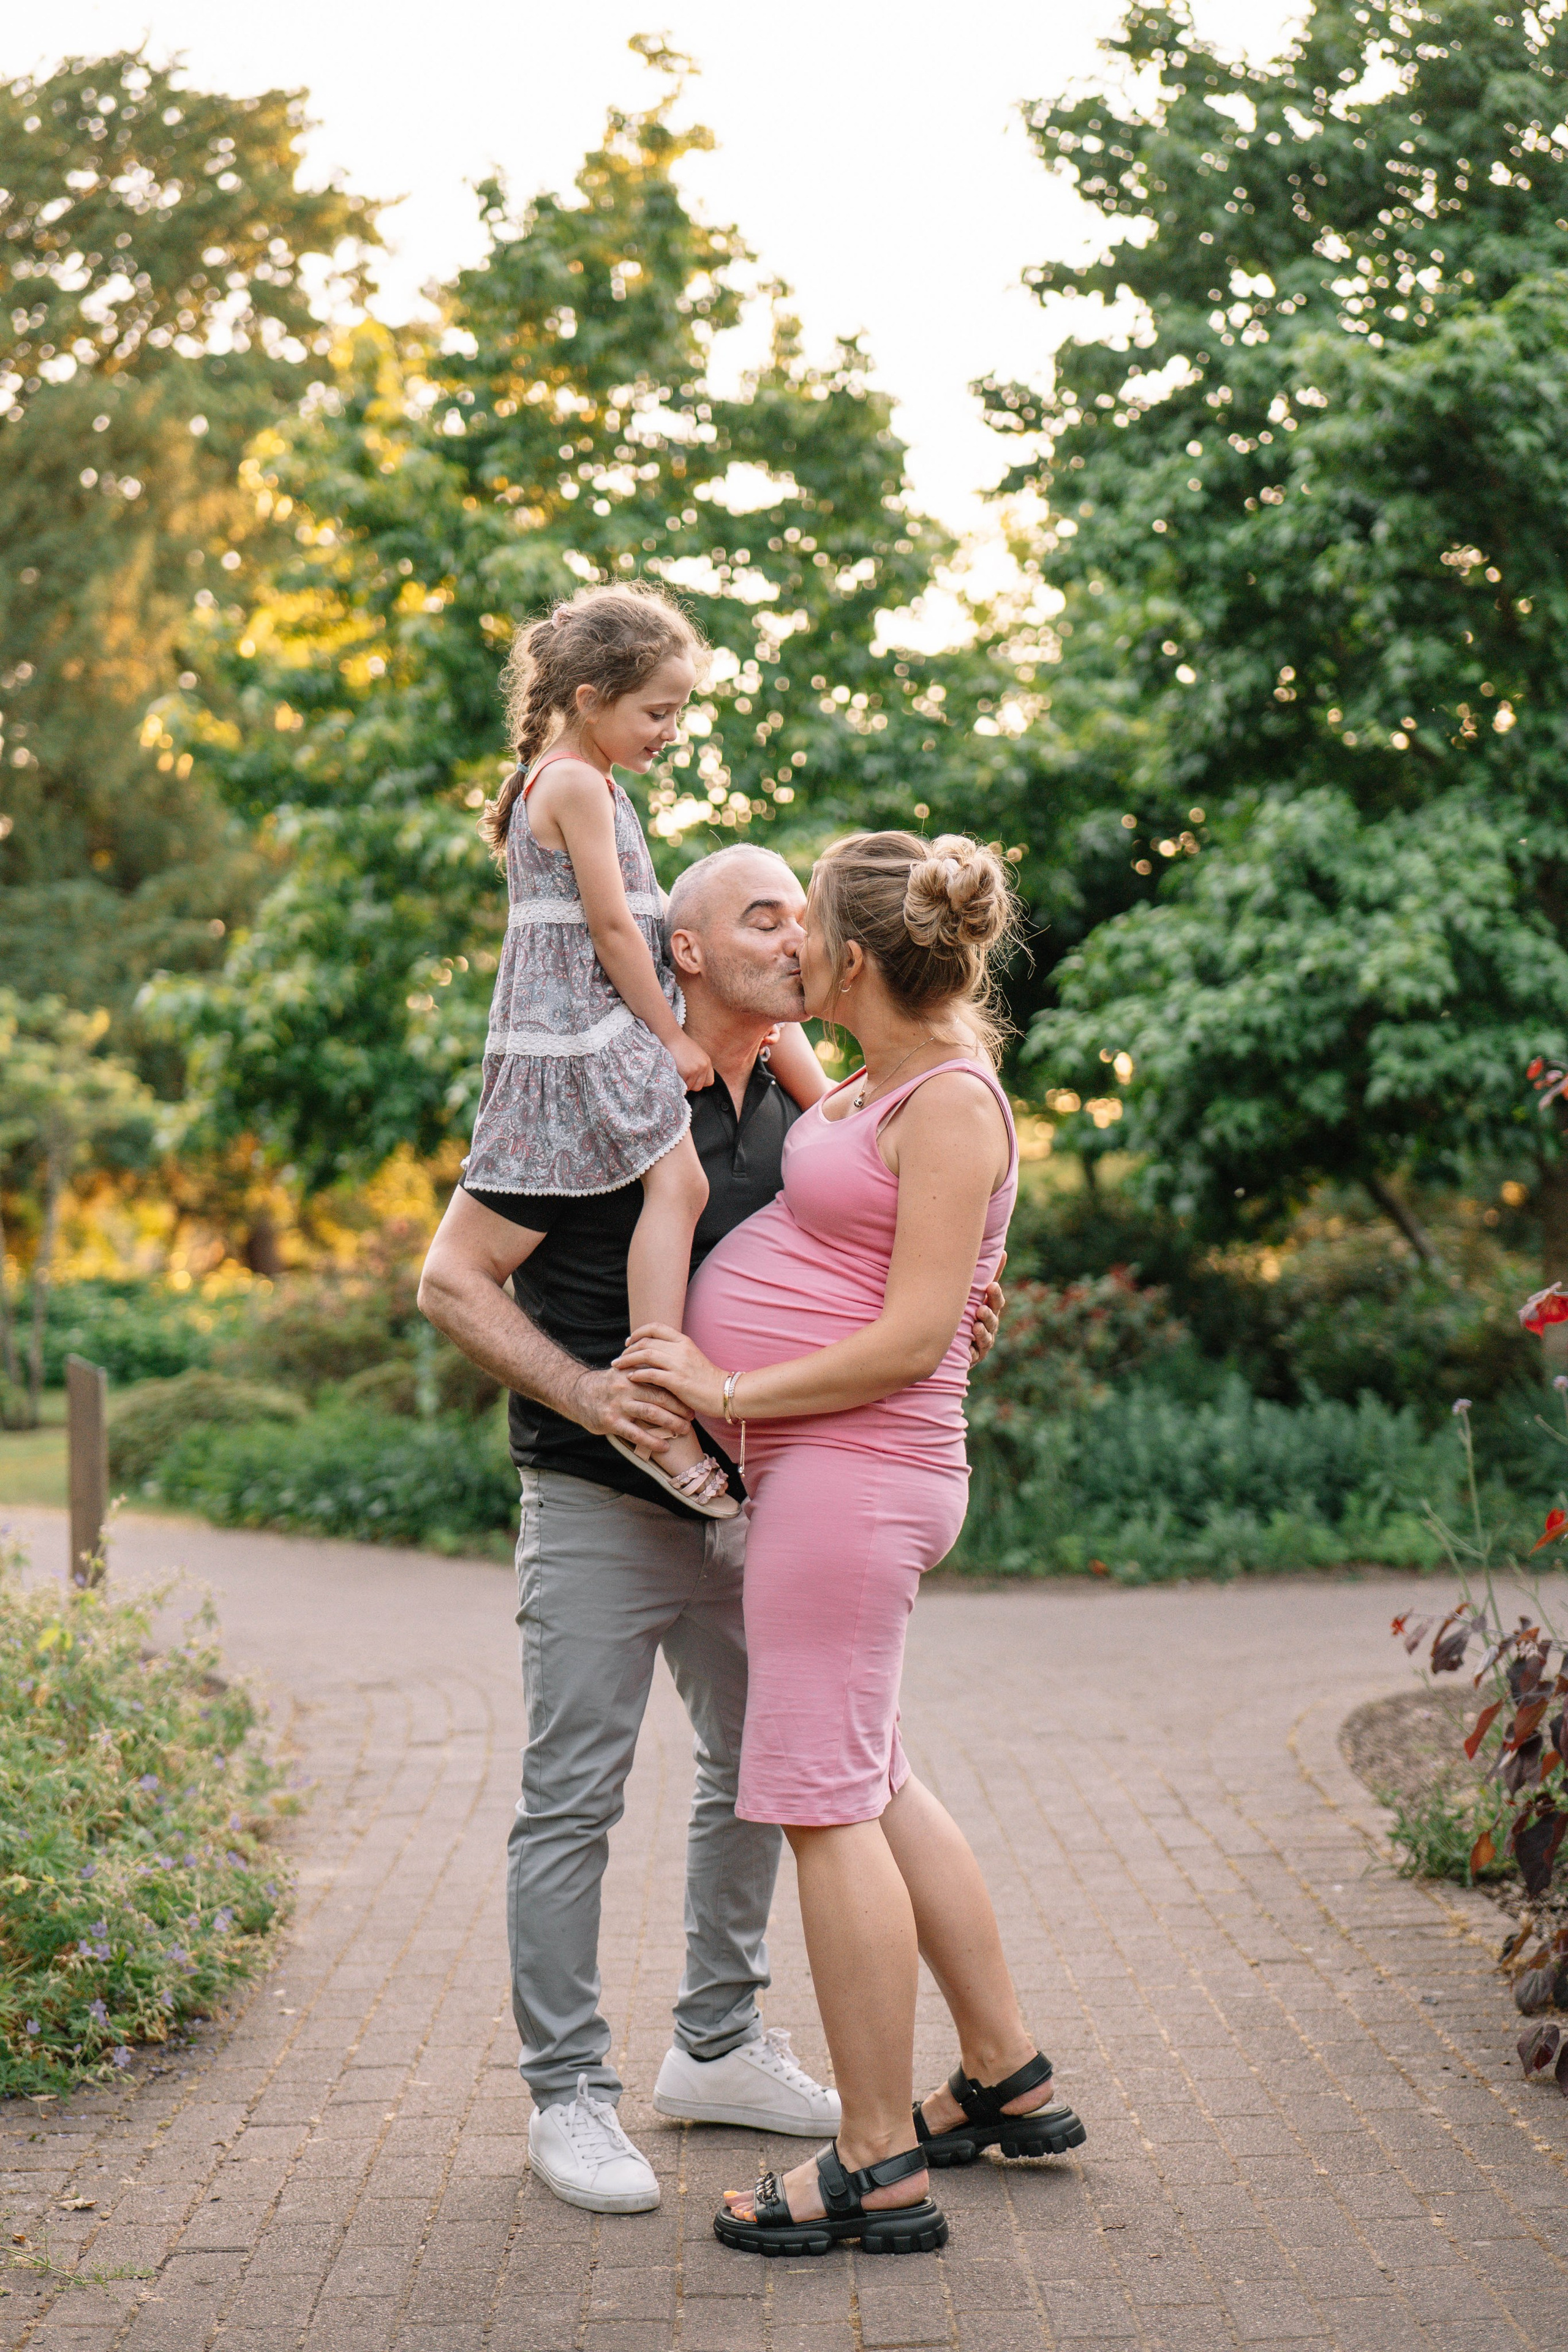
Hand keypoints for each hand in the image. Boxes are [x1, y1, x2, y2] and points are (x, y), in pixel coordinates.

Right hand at [570, 1363, 693, 1450]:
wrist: (577, 1393)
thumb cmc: (607, 1385)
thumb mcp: (623, 1372)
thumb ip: (642, 1372)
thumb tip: (669, 1373)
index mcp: (632, 1372)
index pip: (661, 1380)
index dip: (678, 1390)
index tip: (692, 1398)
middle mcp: (627, 1387)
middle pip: (660, 1397)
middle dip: (679, 1408)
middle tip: (692, 1417)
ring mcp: (619, 1404)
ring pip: (651, 1413)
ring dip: (671, 1423)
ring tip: (684, 1430)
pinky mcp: (611, 1421)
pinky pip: (635, 1433)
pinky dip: (652, 1441)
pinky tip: (663, 1446)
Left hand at [614, 1323, 726, 1418]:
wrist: (725, 1393)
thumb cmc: (706, 1379)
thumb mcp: (692, 1358)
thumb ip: (675, 1353)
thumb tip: (654, 1352)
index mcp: (684, 1341)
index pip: (656, 1327)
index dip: (638, 1332)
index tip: (629, 1342)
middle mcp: (681, 1349)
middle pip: (646, 1341)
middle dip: (628, 1349)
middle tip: (619, 1358)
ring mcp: (679, 1365)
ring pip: (645, 1355)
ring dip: (628, 1360)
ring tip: (618, 1366)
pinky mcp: (677, 1381)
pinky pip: (651, 1374)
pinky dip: (637, 1374)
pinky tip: (630, 1378)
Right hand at [672, 1033, 714, 1092]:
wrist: (673, 1038)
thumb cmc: (682, 1046)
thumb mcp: (697, 1055)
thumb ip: (700, 1066)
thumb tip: (697, 1079)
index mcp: (707, 1062)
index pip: (709, 1081)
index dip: (701, 1082)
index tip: (694, 1080)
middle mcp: (703, 1066)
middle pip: (699, 1087)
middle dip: (691, 1085)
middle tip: (684, 1078)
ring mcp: (696, 1070)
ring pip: (690, 1086)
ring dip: (683, 1083)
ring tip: (679, 1073)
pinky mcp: (687, 1072)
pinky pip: (682, 1084)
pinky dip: (677, 1080)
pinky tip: (675, 1071)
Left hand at [970, 1251, 1005, 1366]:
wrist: (947, 1341)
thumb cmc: (964, 1312)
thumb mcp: (973, 1294)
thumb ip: (987, 1275)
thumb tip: (1004, 1251)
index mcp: (989, 1309)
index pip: (995, 1301)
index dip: (995, 1295)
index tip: (991, 1287)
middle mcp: (988, 1326)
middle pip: (992, 1320)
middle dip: (989, 1314)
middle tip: (982, 1308)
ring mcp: (982, 1342)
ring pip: (986, 1337)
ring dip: (983, 1331)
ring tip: (976, 1325)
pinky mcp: (973, 1356)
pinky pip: (976, 1354)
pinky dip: (974, 1349)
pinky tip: (970, 1345)